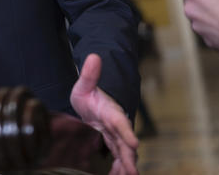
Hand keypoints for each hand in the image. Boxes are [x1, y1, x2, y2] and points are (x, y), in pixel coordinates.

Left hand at [70, 54, 137, 174]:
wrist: (92, 103)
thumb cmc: (89, 95)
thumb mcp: (84, 85)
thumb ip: (89, 74)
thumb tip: (94, 56)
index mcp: (111, 112)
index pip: (121, 122)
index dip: (127, 132)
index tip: (134, 143)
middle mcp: (116, 127)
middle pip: (124, 143)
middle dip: (129, 158)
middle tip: (132, 171)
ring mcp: (114, 137)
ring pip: (122, 154)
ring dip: (125, 166)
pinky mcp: (110, 145)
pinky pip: (116, 159)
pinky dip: (117, 169)